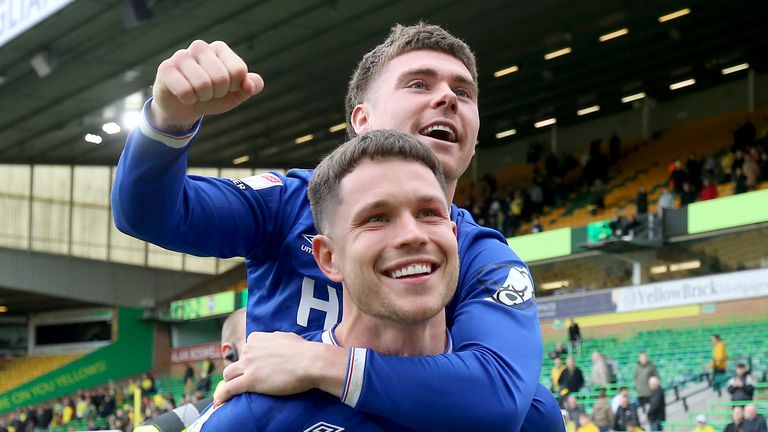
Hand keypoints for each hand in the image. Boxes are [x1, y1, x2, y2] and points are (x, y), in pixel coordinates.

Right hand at [151, 40, 263, 130]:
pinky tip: (184, 96)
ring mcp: (181, 56)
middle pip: (222, 78)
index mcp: (220, 48)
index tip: (226, 88)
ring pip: (203, 84)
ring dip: (203, 98)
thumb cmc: (213, 96)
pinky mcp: (166, 68)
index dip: (235, 87)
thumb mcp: (236, 93)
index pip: (239, 70)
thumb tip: (249, 85)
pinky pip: (185, 91)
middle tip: (210, 93)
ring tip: (197, 94)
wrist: (184, 108)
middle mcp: (200, 47)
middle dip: (218, 93)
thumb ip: (251, 86)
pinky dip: (189, 100)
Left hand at [214, 331, 345, 403]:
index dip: (251, 359)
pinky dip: (222, 396)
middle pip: (237, 361)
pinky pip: (229, 389)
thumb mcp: (286, 337)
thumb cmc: (304, 351)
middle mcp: (250, 349)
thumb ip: (275, 339)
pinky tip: (220, 402)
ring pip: (229, 374)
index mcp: (257, 338)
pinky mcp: (250, 380)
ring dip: (230, 382)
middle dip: (241, 371)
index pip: (246, 348)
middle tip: (249, 380)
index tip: (256, 366)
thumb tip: (276, 342)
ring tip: (232, 391)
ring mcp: (249, 364)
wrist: (310, 361)